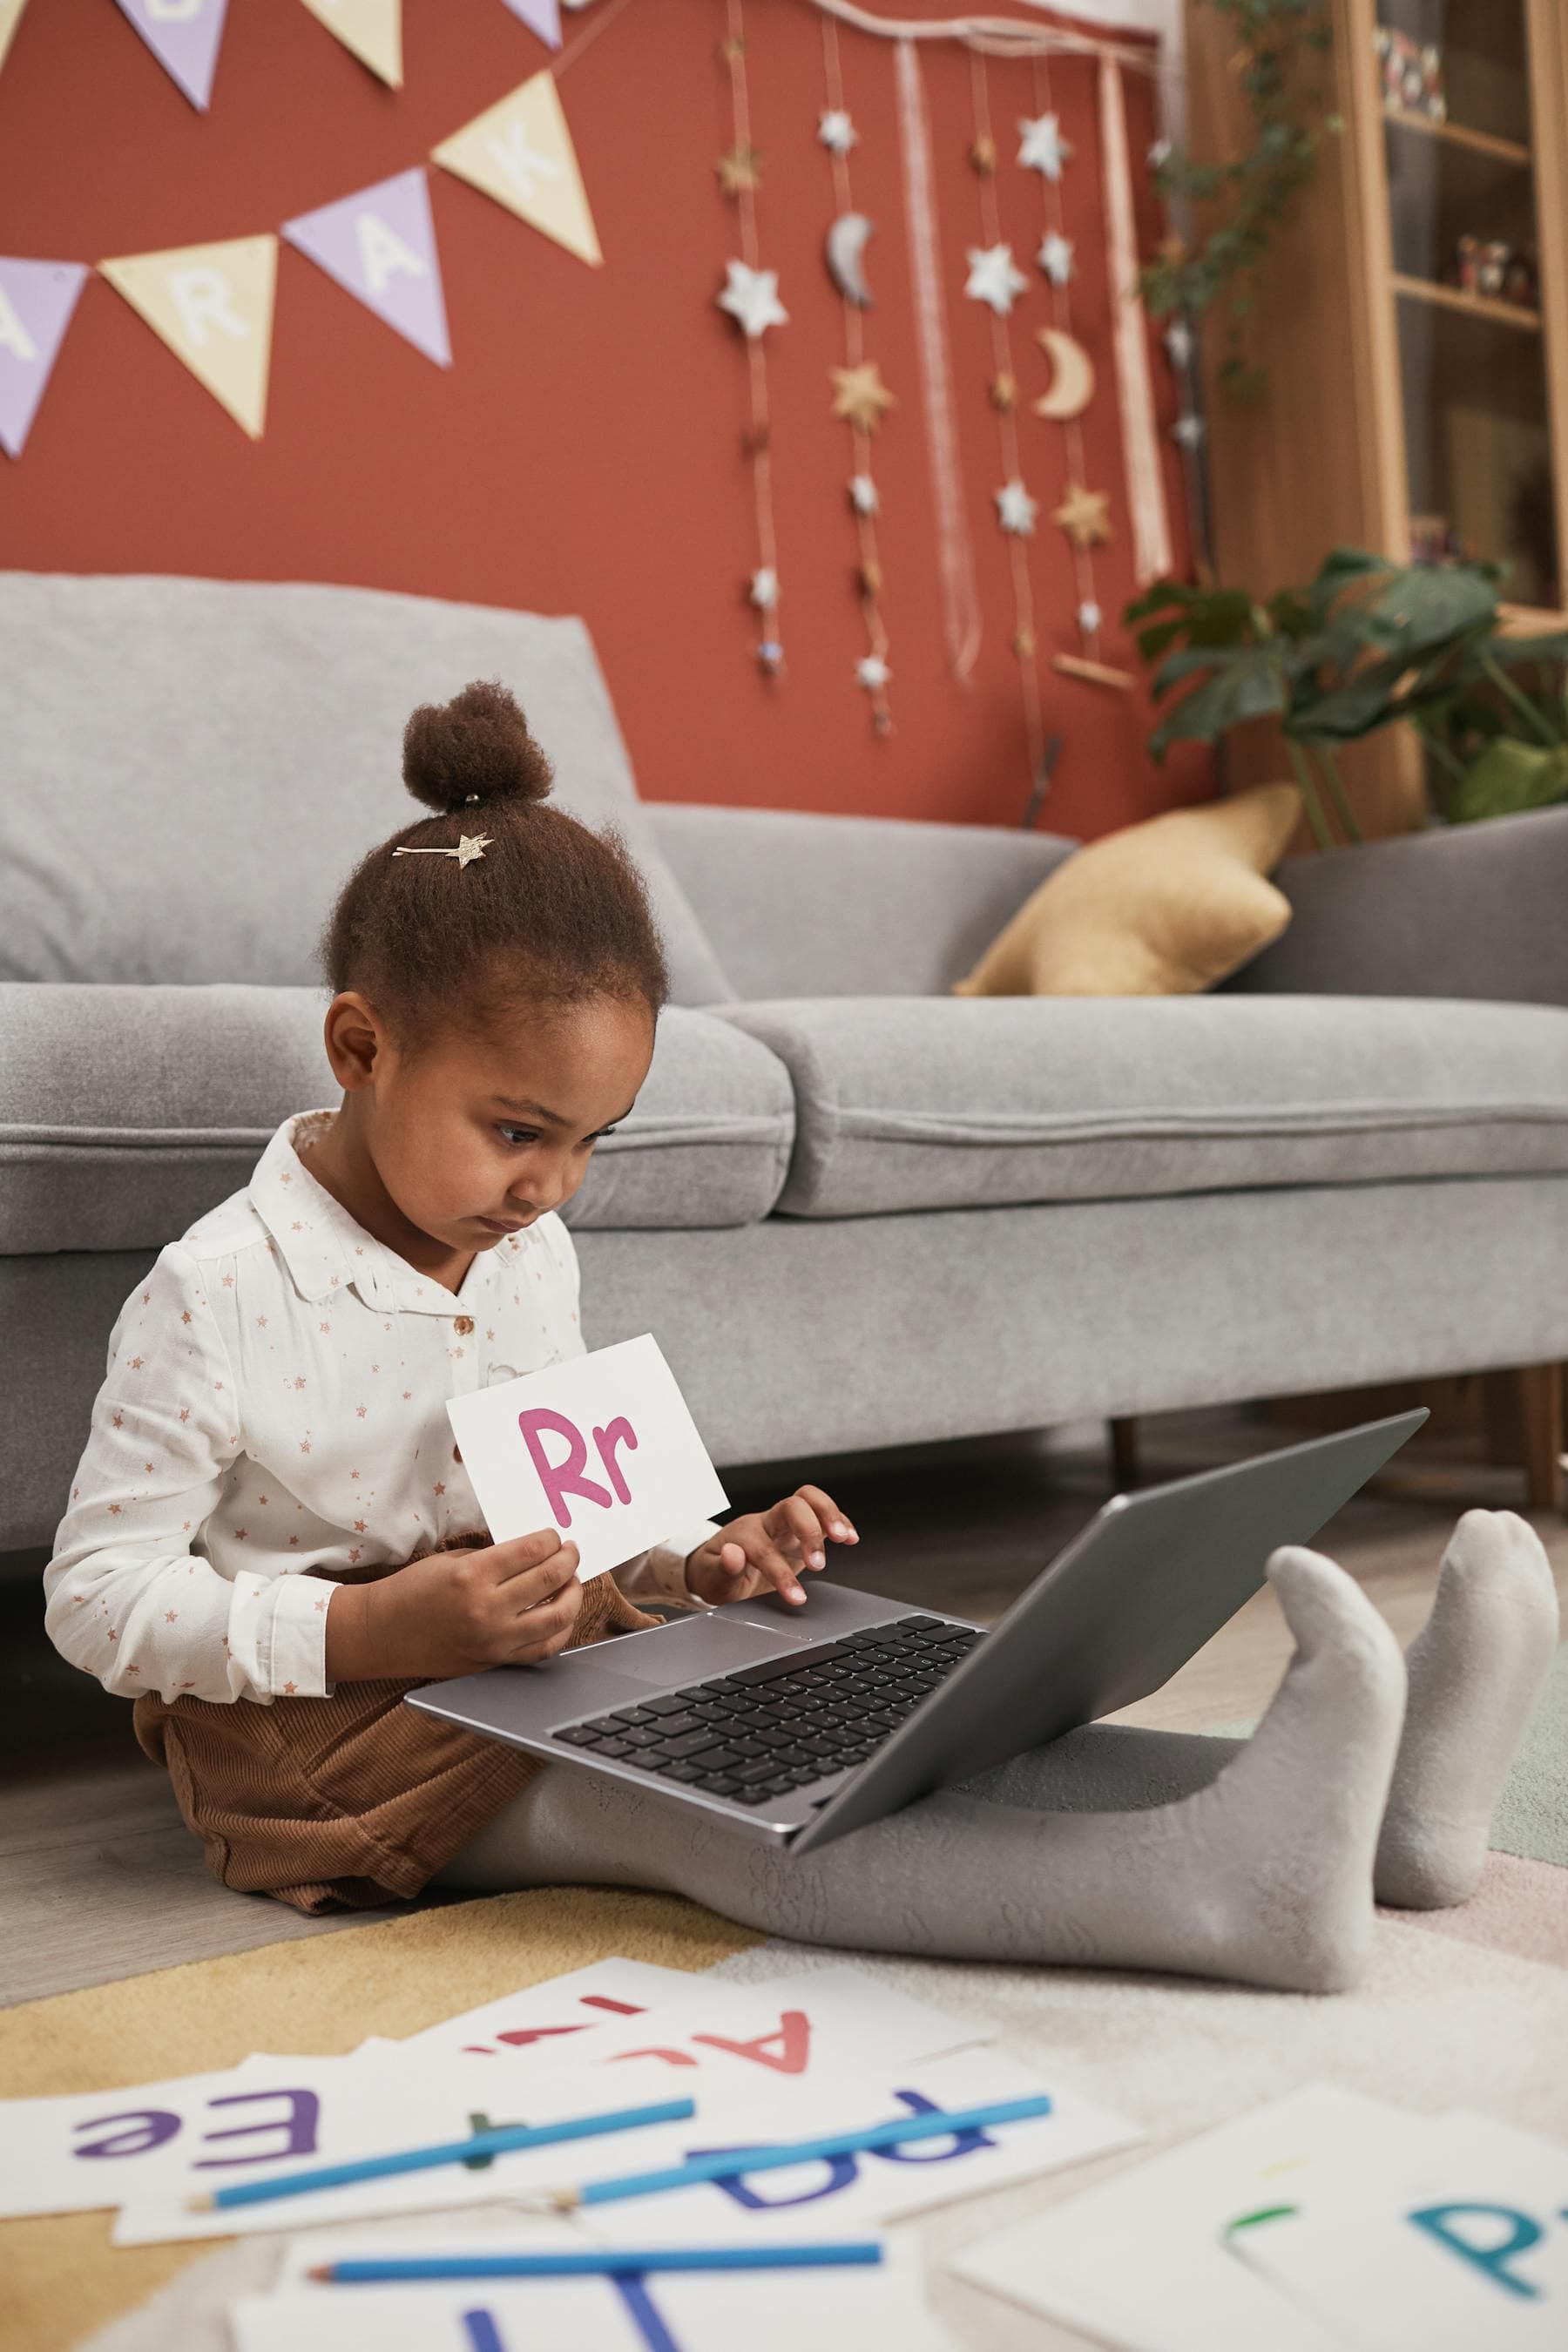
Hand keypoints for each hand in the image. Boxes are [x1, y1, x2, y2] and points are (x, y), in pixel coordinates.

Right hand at [325, 1528, 582, 1680]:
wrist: (382, 1634)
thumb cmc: (413, 1591)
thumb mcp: (452, 1561)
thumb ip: (494, 1559)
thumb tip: (534, 1553)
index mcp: (472, 1576)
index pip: (532, 1551)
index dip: (551, 1540)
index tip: (555, 1536)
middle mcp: (486, 1609)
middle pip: (549, 1580)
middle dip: (568, 1561)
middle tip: (571, 1552)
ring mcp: (493, 1640)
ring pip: (556, 1618)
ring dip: (573, 1595)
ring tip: (572, 1582)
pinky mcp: (494, 1661)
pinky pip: (542, 1649)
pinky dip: (560, 1631)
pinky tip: (562, 1616)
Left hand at [684, 1485, 857, 1608]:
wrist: (718, 1565)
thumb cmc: (716, 1572)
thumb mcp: (713, 1579)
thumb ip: (723, 1568)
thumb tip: (732, 1554)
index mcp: (743, 1535)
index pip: (765, 1548)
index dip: (782, 1573)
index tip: (796, 1597)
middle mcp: (766, 1522)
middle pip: (792, 1506)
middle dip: (810, 1532)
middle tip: (818, 1564)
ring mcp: (785, 1523)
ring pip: (809, 1499)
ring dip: (830, 1515)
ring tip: (844, 1538)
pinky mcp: (800, 1529)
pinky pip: (822, 1513)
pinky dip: (840, 1520)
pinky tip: (850, 1536)